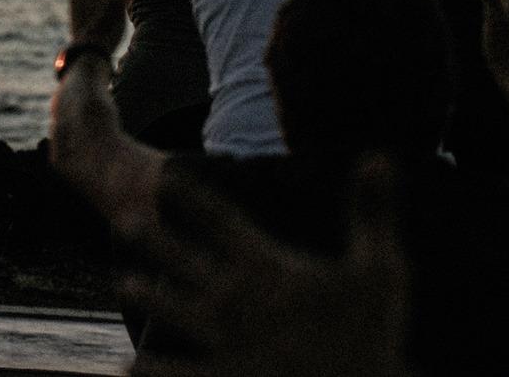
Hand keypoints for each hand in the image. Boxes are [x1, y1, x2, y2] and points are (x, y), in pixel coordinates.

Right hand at [121, 159, 409, 376]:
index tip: (166, 174)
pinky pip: (182, 371)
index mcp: (264, 267)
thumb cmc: (370, 334)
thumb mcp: (378, 270)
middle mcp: (237, 298)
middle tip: (127, 218)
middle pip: (186, 258)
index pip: (222, 221)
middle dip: (157, 241)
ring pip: (178, 310)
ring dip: (155, 297)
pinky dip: (154, 372)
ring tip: (129, 286)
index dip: (196, 199)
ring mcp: (229, 340)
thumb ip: (373, 212)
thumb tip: (381, 154)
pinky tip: (127, 371)